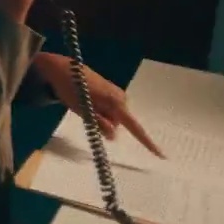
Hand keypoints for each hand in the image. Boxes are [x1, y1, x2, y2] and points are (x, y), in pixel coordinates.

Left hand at [35, 54, 163, 156]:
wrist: (62, 68)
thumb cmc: (70, 89)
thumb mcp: (82, 109)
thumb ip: (99, 123)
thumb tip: (114, 136)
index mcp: (116, 103)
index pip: (135, 127)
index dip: (147, 142)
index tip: (161, 155)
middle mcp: (122, 98)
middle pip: (118, 123)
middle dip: (103, 124)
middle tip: (84, 111)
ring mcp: (118, 94)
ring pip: (113, 117)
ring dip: (100, 116)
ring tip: (83, 102)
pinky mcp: (113, 92)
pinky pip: (110, 109)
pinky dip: (100, 110)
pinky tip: (87, 100)